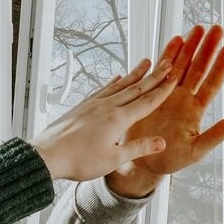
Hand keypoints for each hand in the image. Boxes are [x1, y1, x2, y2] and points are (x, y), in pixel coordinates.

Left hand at [30, 51, 177, 180]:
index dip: (162, 90)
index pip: (146, 102)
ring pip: (120, 85)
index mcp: (118, 119)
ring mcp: (94, 104)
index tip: (174, 78)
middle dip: (154, 76)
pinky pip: (102, 89)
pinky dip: (113, 82)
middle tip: (167, 62)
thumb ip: (138, 147)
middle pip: (136, 88)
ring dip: (135, 74)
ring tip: (146, 62)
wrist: (48, 155)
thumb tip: (161, 142)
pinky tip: (117, 78)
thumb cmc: (79, 160)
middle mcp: (107, 106)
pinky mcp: (83, 106)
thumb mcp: (113, 159)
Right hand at [107, 24, 223, 197]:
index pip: (212, 84)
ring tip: (197, 29)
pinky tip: (175, 40)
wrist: (144, 162)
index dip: (220, 67)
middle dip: (207, 49)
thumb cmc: (171, 160)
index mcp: (195, 111)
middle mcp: (184, 99)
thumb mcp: (196, 150)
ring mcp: (168, 94)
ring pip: (182, 65)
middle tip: (216, 30)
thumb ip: (216, 135)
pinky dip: (167, 55)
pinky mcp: (152, 94)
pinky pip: (161, 71)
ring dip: (190, 47)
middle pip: (198, 68)